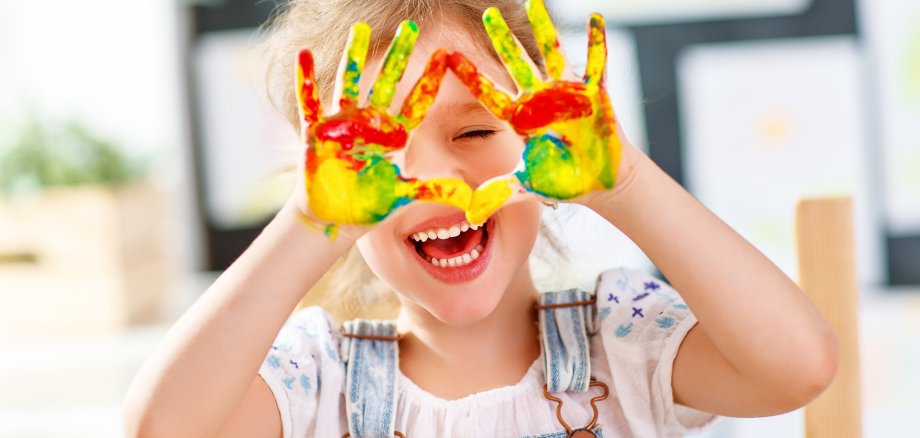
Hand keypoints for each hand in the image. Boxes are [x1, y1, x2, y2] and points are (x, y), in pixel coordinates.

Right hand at [292, 21, 472, 235]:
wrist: (334, 218)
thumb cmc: (369, 205)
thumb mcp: (403, 196)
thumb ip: (433, 192)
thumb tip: (470, 199)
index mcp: (394, 135)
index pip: (416, 101)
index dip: (430, 79)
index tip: (446, 54)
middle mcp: (370, 122)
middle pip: (387, 81)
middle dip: (399, 55)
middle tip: (410, 26)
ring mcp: (343, 124)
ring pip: (350, 82)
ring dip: (355, 57)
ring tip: (361, 30)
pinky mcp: (316, 132)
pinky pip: (309, 101)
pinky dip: (305, 80)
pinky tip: (303, 54)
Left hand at [448, 0, 628, 207]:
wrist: (599, 182)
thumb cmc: (561, 181)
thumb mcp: (526, 187)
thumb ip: (497, 195)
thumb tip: (469, 215)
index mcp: (520, 118)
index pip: (489, 94)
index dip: (470, 77)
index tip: (448, 57)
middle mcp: (540, 99)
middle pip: (516, 64)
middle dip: (502, 39)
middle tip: (488, 14)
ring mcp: (567, 93)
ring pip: (552, 54)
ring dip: (544, 28)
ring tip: (535, 0)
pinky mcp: (596, 94)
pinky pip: (597, 63)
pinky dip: (597, 41)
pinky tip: (595, 16)